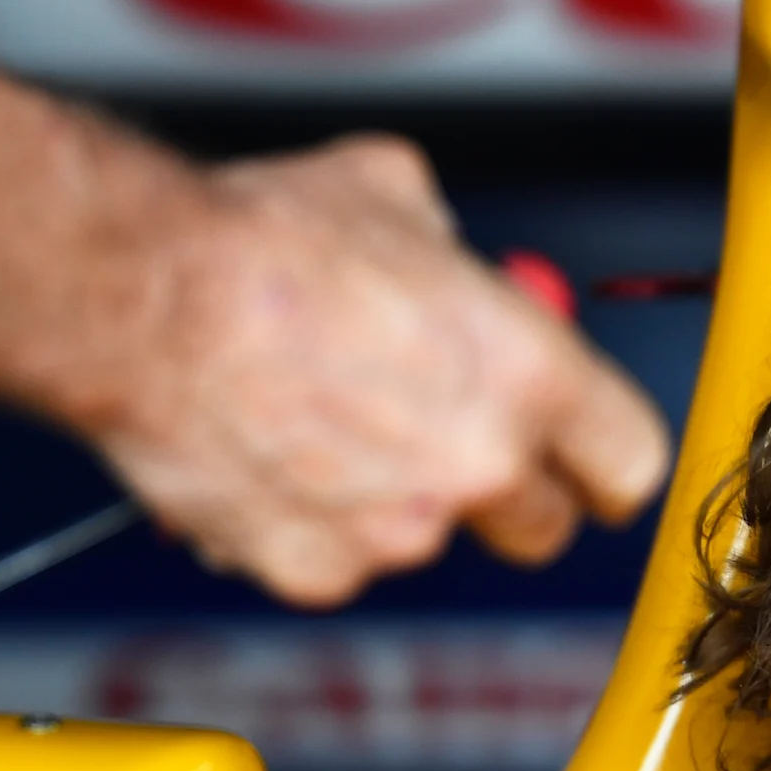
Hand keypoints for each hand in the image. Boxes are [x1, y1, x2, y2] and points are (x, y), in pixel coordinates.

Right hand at [90, 136, 671, 606]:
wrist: (140, 297)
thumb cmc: (260, 242)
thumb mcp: (399, 200)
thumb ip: (458, 260)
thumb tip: (460, 273)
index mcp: (530, 373)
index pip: (630, 463)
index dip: (601, 462)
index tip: (582, 462)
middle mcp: (479, 463)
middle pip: (541, 527)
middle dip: (504, 494)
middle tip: (445, 446)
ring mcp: (399, 531)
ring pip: (426, 543)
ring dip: (392, 504)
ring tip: (320, 425)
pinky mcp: (316, 571)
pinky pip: (336, 564)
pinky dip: (309, 529)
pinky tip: (268, 459)